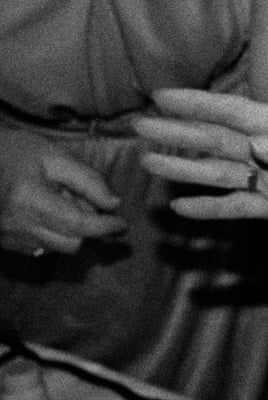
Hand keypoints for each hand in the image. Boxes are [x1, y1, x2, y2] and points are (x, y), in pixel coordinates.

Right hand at [0, 128, 126, 256]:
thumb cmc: (18, 151)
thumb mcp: (56, 156)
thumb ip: (88, 180)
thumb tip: (113, 204)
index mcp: (28, 199)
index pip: (76, 224)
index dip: (105, 226)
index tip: (124, 224)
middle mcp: (16, 225)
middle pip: (70, 243)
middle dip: (89, 228)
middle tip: (92, 203)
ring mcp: (7, 237)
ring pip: (57, 248)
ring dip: (72, 231)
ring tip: (65, 202)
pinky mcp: (4, 242)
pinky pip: (41, 247)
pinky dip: (55, 234)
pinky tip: (51, 211)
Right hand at [135, 88, 267, 245]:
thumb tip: (257, 145)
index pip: (237, 114)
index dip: (200, 105)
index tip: (163, 96)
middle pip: (219, 141)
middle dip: (180, 134)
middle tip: (139, 127)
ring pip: (221, 172)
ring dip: (186, 168)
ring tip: (148, 162)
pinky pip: (238, 207)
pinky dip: (210, 207)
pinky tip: (182, 209)